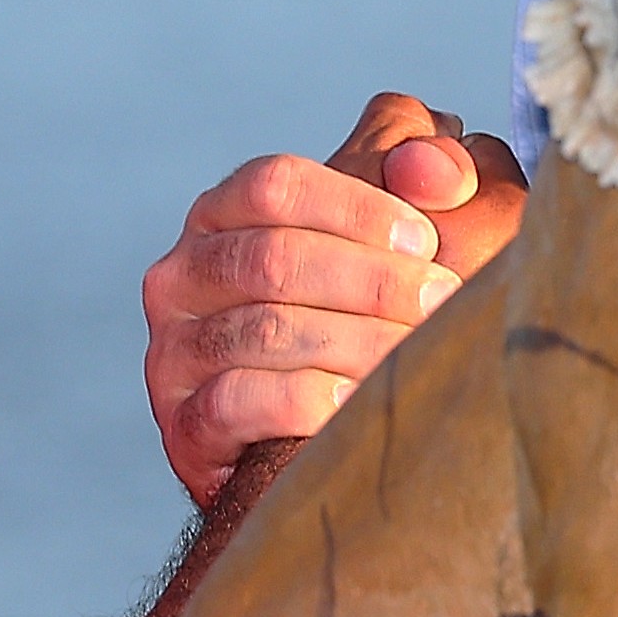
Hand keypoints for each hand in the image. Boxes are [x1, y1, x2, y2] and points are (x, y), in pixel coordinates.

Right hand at [140, 91, 528, 498]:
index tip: (424, 239)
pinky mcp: (184, 425)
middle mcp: (185, 275)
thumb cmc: (376, 314)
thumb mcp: (410, 235)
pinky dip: (303, 400)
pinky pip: (235, 402)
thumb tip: (435, 169)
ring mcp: (175, 351)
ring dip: (354, 340)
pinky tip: (353, 401)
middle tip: (442, 300)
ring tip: (416, 353)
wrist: (332, 447)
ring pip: (261, 330)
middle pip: (272, 257)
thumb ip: (435, 174)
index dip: (354, 205)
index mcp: (225, 213)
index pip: (276, 185)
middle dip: (370, 279)